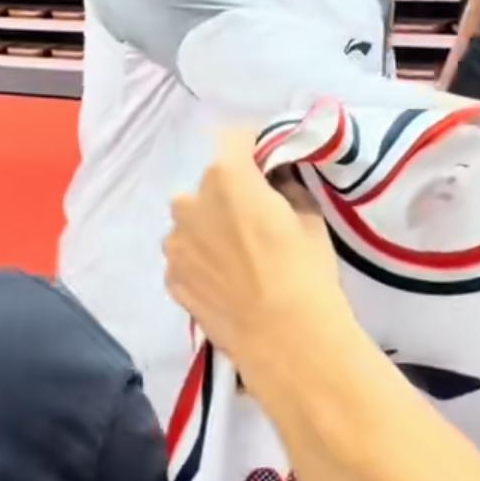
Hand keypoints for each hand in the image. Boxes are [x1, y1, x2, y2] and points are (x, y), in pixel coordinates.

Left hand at [165, 129, 342, 367]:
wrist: (286, 341)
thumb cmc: (305, 272)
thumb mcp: (309, 216)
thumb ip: (284, 188)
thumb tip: (274, 182)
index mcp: (227, 176)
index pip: (234, 139)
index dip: (253, 146)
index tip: (267, 162)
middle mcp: (190, 202)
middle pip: (209, 183)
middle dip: (229, 192)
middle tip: (255, 217)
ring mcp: (174, 244)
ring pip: (191, 222)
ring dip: (208, 227)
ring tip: (237, 256)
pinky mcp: (170, 279)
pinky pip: (185, 257)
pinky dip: (200, 261)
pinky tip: (225, 282)